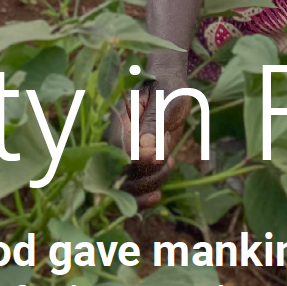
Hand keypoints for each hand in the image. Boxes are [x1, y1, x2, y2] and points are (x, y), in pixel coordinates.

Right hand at [111, 55, 193, 209]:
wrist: (170, 89)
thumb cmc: (168, 89)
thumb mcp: (165, 100)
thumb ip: (155, 123)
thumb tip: (147, 150)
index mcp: (119, 123)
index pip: (120, 150)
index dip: (139, 160)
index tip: (160, 156)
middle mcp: (116, 143)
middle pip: (116, 176)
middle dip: (144, 179)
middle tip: (167, 162)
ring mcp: (124, 157)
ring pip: (124, 189)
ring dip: (149, 185)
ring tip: (169, 164)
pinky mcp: (135, 167)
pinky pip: (132, 191)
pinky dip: (144, 196)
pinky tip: (158, 194)